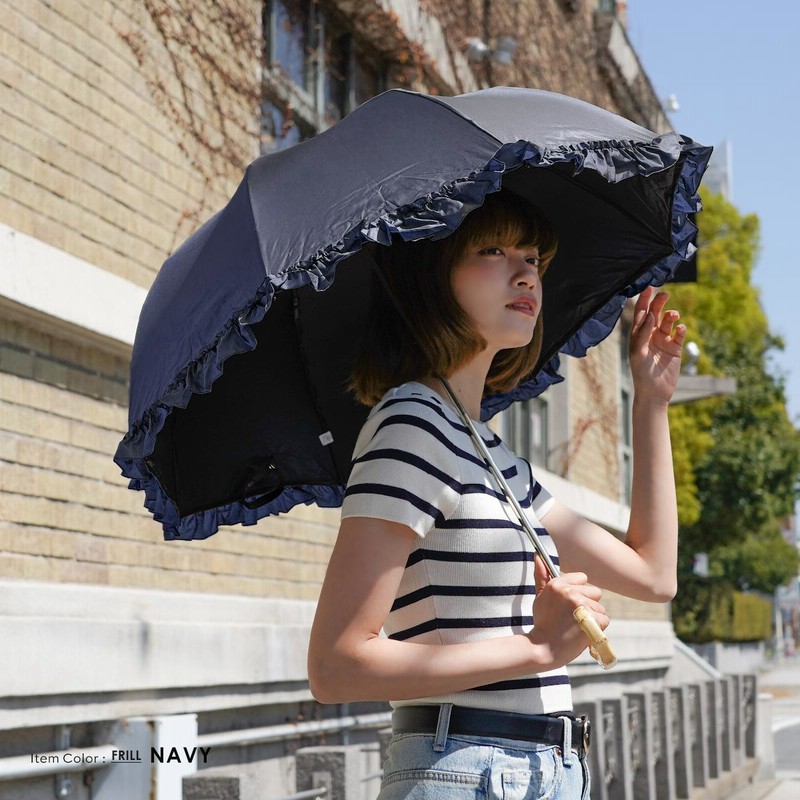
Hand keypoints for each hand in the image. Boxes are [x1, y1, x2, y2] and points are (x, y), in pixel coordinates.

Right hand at [528, 556, 608, 667]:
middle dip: (588, 604)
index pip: (583, 578)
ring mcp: (581, 606)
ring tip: (577, 626)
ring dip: (593, 618)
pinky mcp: (591, 620)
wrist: (543, 648)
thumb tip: (538, 556)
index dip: (579, 592)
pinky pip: (604, 619)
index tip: (570, 604)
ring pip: (600, 607)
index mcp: (558, 584)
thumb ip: (541, 576)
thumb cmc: (543, 622)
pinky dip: (597, 628)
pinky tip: (584, 632)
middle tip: (574, 617)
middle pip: (595, 592)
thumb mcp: (540, 597)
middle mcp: (570, 592)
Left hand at [629, 286, 686, 404]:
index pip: (641, 313)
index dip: (644, 300)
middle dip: (659, 302)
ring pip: (668, 322)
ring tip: (673, 316)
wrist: (654, 392)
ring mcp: (663, 341)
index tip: (649, 287)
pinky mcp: (675, 349)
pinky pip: (680, 334)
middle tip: (665, 294)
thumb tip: (651, 313)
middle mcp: (650, 336)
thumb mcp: (638, 352)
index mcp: (638, 335)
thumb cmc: (641, 373)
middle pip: (655, 313)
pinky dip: (682, 329)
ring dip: (671, 315)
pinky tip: (681, 329)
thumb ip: (643, 333)